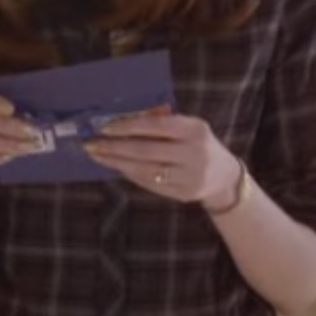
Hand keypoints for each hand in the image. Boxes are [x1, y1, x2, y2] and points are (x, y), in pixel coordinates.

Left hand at [84, 112, 240, 205]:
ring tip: (98, 156)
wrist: (224, 176)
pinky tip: (116, 167)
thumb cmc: (198, 143)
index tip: (104, 127)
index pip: (155, 126)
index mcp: (194, 129)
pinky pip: (149, 184)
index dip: (127, 126)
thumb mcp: (188, 127)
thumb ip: (162, 123)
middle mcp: (193, 153)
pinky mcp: (182, 194)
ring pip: (144, 170)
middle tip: (91, 144)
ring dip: (116, 163)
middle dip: (114, 147)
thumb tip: (120, 122)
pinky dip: (129, 174)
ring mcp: (189, 176)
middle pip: (145, 150)